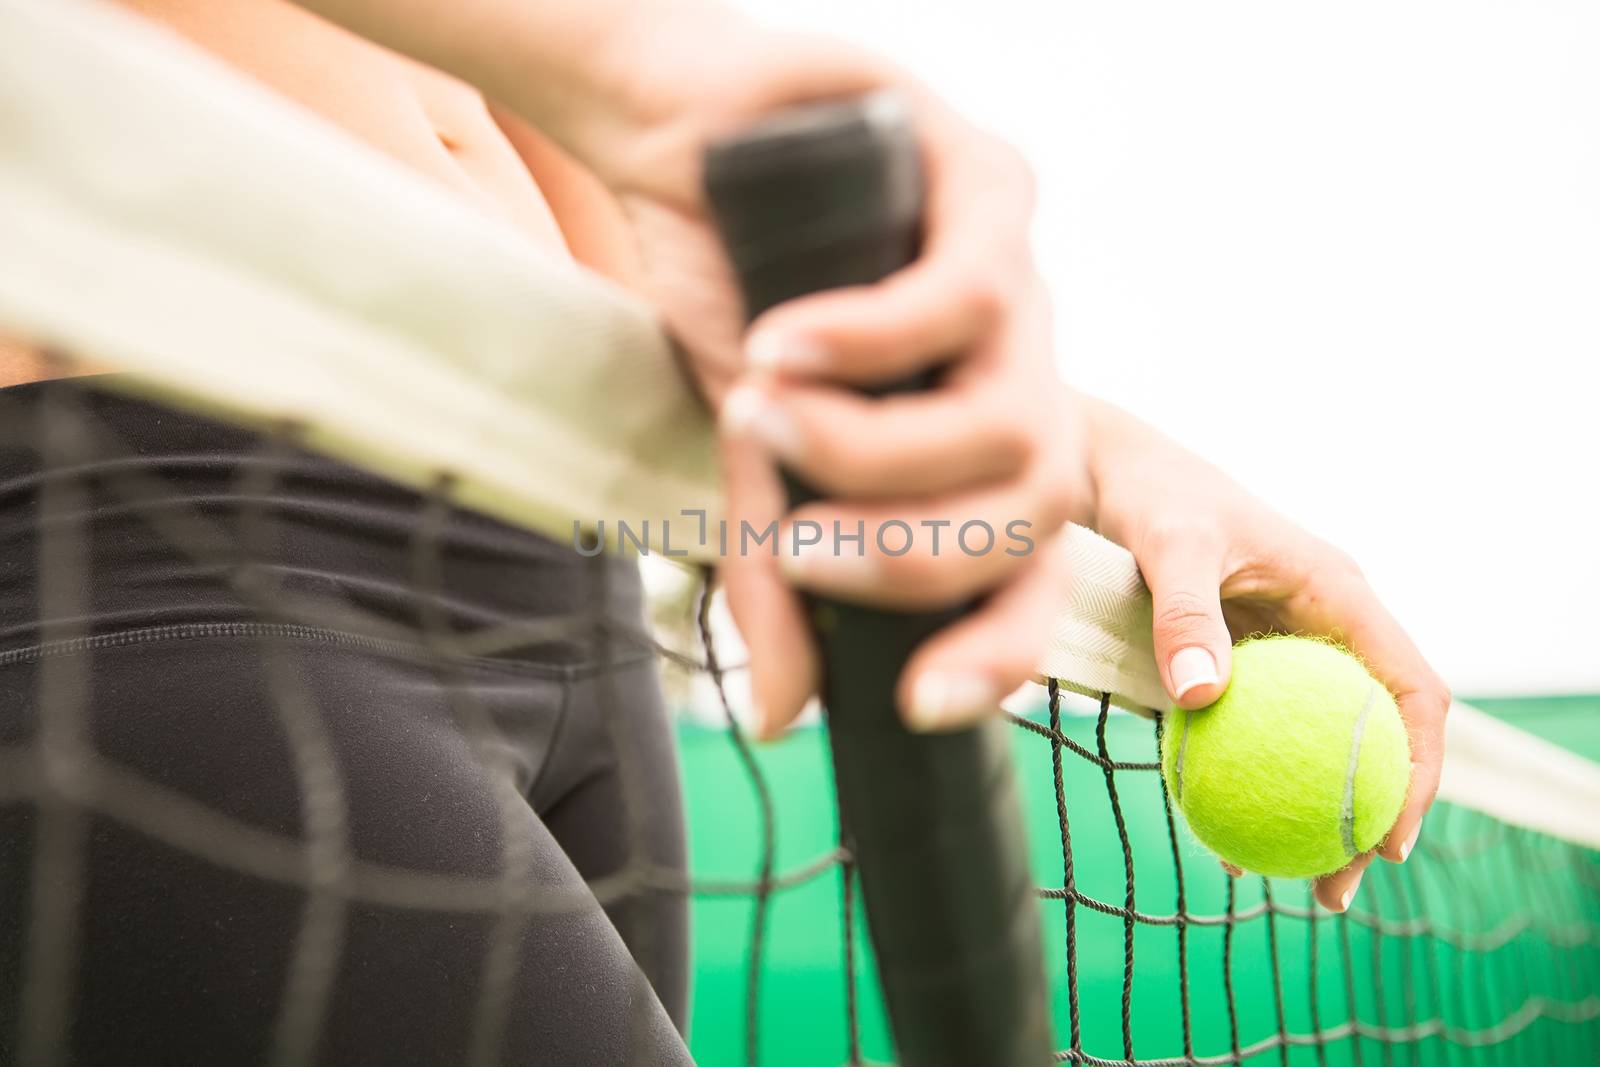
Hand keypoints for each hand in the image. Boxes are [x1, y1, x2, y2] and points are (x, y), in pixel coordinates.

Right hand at [537, 15, 1090, 737]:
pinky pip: (967, 294)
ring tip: (762, 417)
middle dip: (914, 555)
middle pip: (1037, 506)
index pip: (1029, 573)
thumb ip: (777, 572)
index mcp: (978, 450)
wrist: (681, 143)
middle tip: (796, 551)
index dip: (996, 651)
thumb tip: (781, 714)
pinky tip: (782, 342)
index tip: (916, 707)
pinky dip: (869, 340)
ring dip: (875, 449)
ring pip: (1014, 415)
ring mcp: (1020, 283)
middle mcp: (1020, 374)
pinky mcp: (992, 185)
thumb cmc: (727, 298)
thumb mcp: (750, 458)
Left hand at [1082, 396, 1449, 911]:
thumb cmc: (1148, 492)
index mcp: (1339, 593)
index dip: (1419, 767)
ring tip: (1282, 879)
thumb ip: (1185, 611)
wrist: (1101, 470)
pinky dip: (1247, 778)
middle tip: (1335, 886)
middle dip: (1368, 815)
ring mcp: (1279, 644)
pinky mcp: (1234, 660)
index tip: (1390, 837)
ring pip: (1317, 740)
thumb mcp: (1170, 544)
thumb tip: (1201, 694)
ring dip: (1308, 808)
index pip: (1413, 690)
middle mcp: (1322, 622)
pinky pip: (1255, 730)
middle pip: (1373, 733)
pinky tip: (1216, 831)